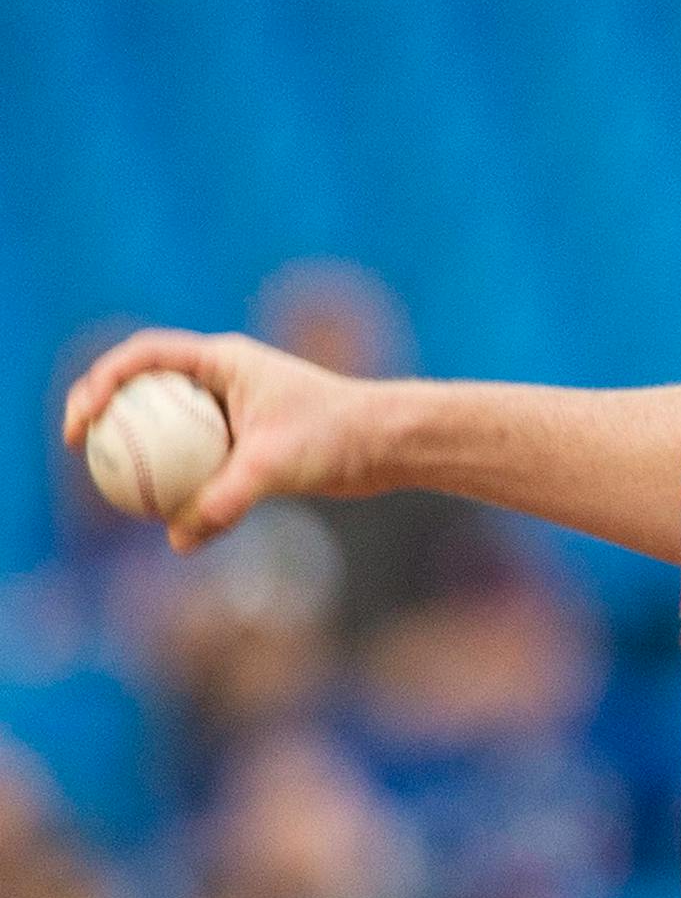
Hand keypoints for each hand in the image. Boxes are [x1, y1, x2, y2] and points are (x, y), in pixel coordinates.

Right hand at [62, 330, 391, 553]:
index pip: (143, 357)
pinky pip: (193, 458)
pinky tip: (166, 519)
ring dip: (136, 448)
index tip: (82, 423)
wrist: (386, 444)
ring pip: (166, 426)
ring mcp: (231, 409)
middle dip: (103, 410)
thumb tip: (179, 539)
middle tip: (77, 448)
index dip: (100, 382)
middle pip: (143, 386)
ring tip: (111, 487)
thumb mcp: (276, 465)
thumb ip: (225, 499)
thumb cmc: (337, 437)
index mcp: (224, 360)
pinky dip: (174, 479)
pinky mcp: (243, 441)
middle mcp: (222, 378)